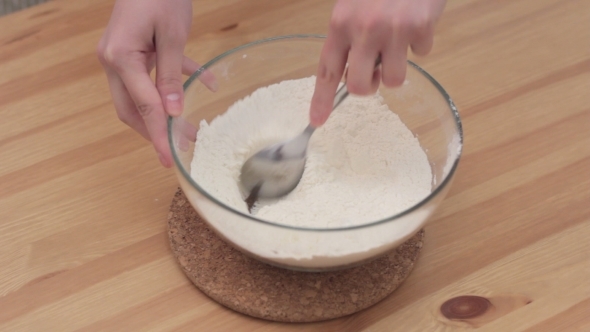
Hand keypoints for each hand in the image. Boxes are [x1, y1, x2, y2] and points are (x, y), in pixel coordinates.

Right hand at [97, 0, 215, 167]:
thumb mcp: (171, 35)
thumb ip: (170, 75)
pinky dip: (174, 82)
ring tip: (190, 129)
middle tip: (180, 148)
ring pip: (141, 96)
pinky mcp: (134, 50)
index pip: (144, 106)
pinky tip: (205, 82)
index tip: (169, 158)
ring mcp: (121, 56)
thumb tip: (172, 112)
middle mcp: (114, 61)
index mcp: (120, 58)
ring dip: (164, 112)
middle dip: (156, 131)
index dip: (158, 134)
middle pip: (132, 108)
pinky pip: (153, 75)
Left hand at [309, 0, 445, 126]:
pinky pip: (422, 55)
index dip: (321, 99)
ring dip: (397, 67)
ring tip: (399, 43)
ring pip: (394, 80)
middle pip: (360, 86)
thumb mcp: (354, 5)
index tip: (317, 120)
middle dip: (369, 87)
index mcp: (340, 23)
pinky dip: (421, 43)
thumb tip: (353, 74)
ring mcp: (393, 30)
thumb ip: (349, 38)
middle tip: (375, 73)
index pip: (327, 70)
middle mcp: (363, 29)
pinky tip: (417, 21)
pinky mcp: (420, 27)